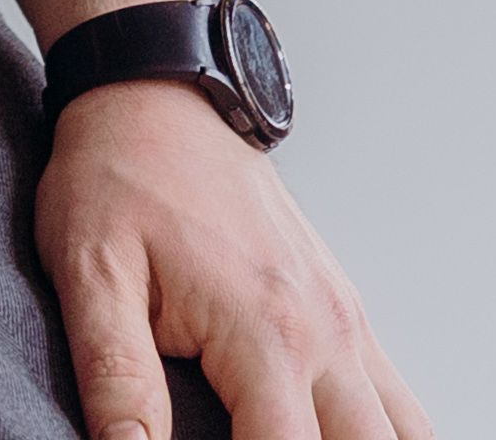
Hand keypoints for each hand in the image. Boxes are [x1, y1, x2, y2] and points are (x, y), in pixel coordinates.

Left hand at [38, 83, 433, 439]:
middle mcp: (328, 331)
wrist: (156, 90)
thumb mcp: (91, 268)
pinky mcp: (347, 310)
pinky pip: (401, 405)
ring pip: (405, 436)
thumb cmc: (118, 173)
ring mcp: (347, 320)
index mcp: (268, 332)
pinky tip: (341, 437)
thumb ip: (115, 374)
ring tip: (298, 438)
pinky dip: (388, 436)